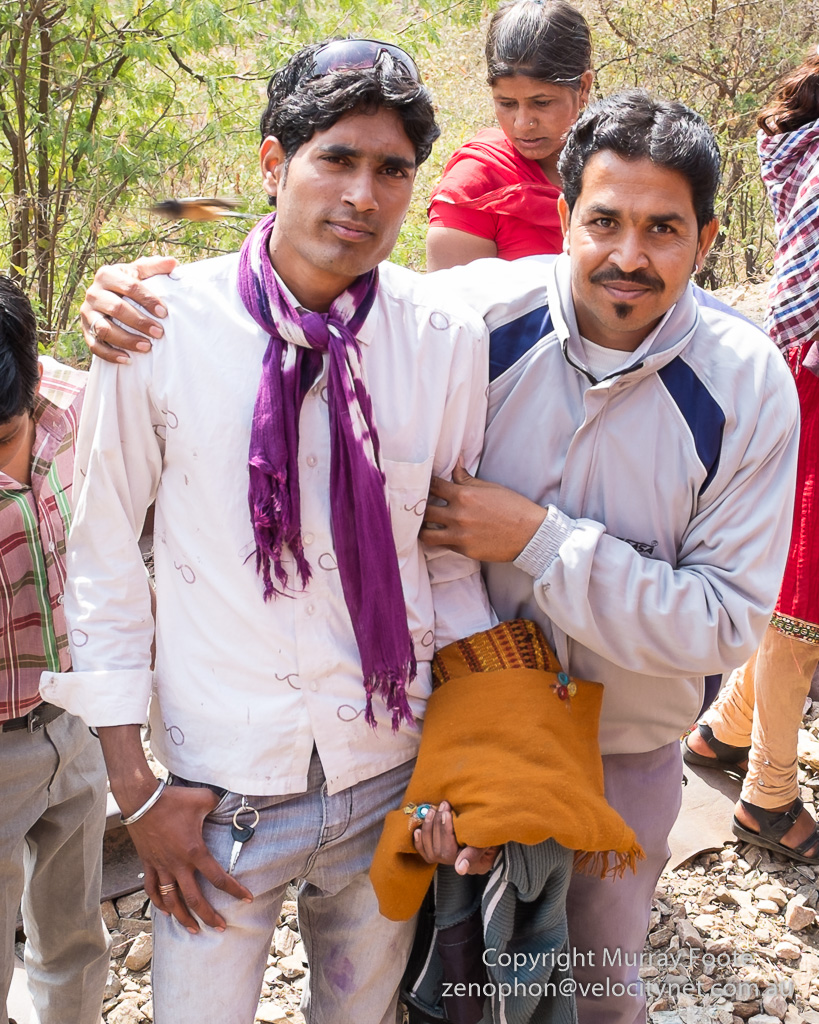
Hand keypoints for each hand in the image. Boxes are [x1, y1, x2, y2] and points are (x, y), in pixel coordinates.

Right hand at [81, 256, 177, 362]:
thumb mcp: (139, 272)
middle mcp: (93, 293)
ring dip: (126, 340)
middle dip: (140, 322)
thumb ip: (154, 267)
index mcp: (107, 274)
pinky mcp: (85, 331)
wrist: (107, 297)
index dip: (147, 299)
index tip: (164, 312)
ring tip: (147, 347)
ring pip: (104, 329)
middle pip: (116, 308)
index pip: (129, 286)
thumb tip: (173, 263)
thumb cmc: (128, 284)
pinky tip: (128, 360)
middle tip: (159, 333)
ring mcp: (87, 313)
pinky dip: (110, 354)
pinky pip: (95, 346)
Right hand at [124, 782, 252, 932]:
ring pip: (171, 901)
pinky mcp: (148, 863)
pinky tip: (165, 911)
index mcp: (195, 851)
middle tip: (220, 927)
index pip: (219, 877)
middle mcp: (178, 864)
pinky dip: (158, 903)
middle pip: (194, 899)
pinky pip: (152, 889)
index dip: (235, 890)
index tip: (248, 899)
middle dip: (209, 916)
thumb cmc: (174, 799)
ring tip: (193, 929)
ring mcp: (161, 866)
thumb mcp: (204, 798)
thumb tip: (228, 803)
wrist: (142, 801)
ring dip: (183, 917)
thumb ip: (218, 804)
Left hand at [412, 801, 498, 875]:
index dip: (446, 832)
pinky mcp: (437, 855)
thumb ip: (475, 850)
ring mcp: (446, 861)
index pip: (453, 851)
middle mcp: (456, 865)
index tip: (447, 813)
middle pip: (440, 850)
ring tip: (433, 809)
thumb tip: (459, 869)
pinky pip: (425, 853)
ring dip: (429, 828)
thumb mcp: (488, 839)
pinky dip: (419, 841)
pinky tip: (418, 829)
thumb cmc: (490, 835)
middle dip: (439, 824)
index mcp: (472, 863)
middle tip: (443, 804)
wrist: (489, 833)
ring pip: (431, 851)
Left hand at [420, 462, 547, 561]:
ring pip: (426, 534)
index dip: (424, 484)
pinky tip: (441, 535)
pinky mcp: (464, 550)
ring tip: (425, 525)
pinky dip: (440, 539)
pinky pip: (443, 545)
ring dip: (423, 528)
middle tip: (419, 506)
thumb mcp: (490, 488)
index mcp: (464, 495)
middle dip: (419, 507)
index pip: (432, 486)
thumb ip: (467, 478)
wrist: (530, 534)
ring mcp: (460, 535)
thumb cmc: (513, 507)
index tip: (421, 484)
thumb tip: (456, 461)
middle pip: (424, 510)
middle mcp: (458, 515)